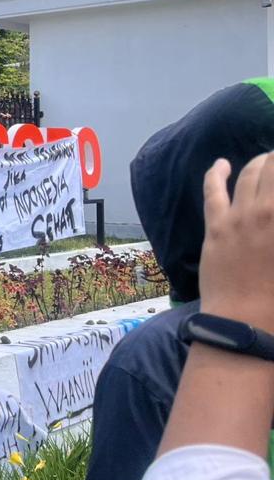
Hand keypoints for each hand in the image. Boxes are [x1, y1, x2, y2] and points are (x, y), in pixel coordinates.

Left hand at [199, 154, 273, 333]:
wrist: (247, 320)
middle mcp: (269, 210)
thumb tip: (273, 214)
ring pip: (250, 174)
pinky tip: (221, 164)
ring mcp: (241, 215)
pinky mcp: (216, 225)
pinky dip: (216, 173)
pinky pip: (213, 190)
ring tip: (267, 159)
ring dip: (261, 162)